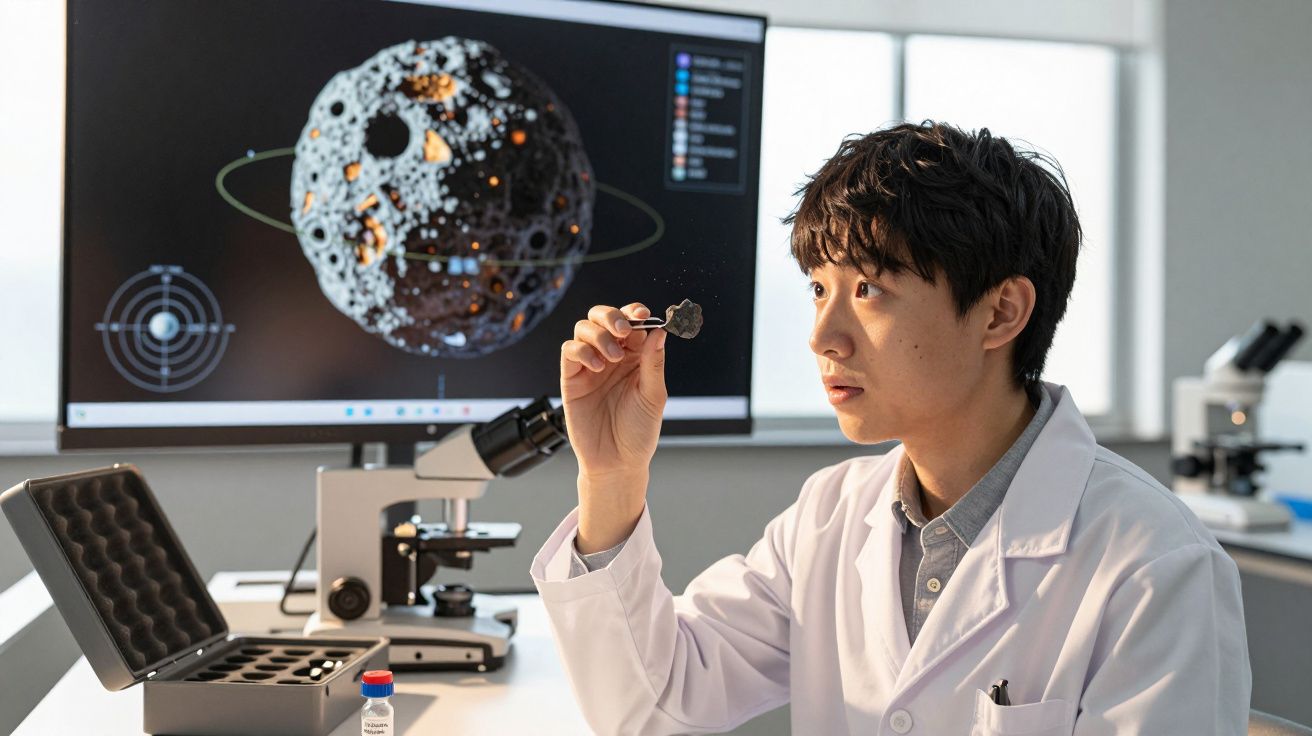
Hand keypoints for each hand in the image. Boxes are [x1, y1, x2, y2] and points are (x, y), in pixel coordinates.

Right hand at [559, 303, 667, 551]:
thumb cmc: (638, 432)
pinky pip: (569, 351)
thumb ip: (653, 363)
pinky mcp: (572, 379)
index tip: (642, 315)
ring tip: (612, 358)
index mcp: (636, 357)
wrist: (616, 462)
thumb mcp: (653, 396)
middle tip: (623, 330)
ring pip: (584, 329)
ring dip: (599, 335)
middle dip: (611, 316)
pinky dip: (582, 350)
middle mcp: (612, 356)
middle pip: (603, 318)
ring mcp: (590, 366)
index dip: (634, 313)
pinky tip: (597, 366)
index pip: (632, 323)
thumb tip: (659, 331)